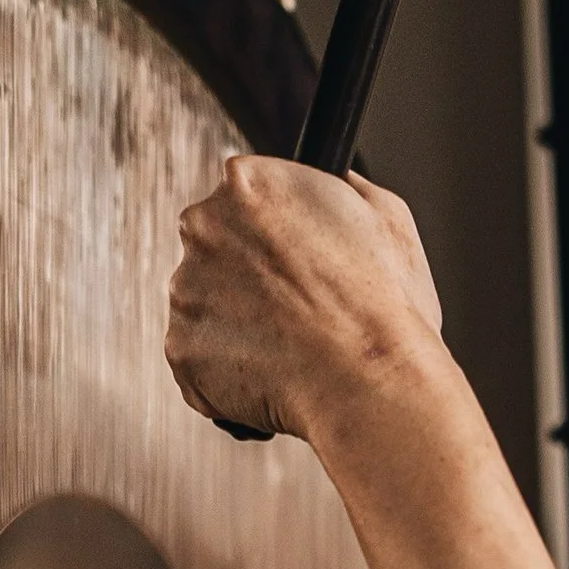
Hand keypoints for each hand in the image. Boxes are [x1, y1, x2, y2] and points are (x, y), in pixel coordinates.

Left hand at [168, 156, 443, 442]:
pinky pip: (198, 362)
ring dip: (236, 327)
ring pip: (203, 307)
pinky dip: (226, 375)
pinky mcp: (180, 349)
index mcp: (248, 184)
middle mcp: (204, 228)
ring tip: (290, 348)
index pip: (239, 197)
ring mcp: (186, 291)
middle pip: (213, 249)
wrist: (368, 384)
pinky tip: (272, 378)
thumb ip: (344, 188)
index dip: (270, 232)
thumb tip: (339, 184)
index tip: (292, 259)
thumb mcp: (387, 217)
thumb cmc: (384, 307)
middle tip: (293, 309)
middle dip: (244, 276)